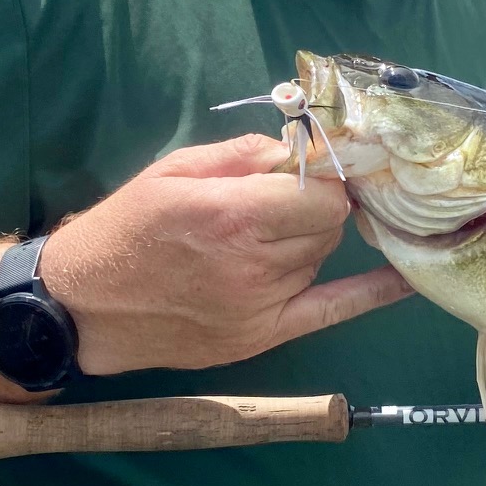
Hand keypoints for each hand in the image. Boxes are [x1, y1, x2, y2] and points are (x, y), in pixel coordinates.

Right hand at [39, 133, 412, 375]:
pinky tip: (402, 278)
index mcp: (231, 214)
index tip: (307, 171)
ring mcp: (260, 306)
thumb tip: (299, 147)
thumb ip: (242, 154)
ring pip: (320, 259)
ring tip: (267, 236)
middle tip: (285, 202)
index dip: (320, 177)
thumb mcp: (173, 171)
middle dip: (315, 207)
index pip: (321, 191)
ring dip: (309, 242)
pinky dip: (371, 293)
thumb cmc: (124, 229)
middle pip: (327, 225)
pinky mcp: (261, 337)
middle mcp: (253, 262)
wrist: (83, 306)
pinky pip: (332, 312)